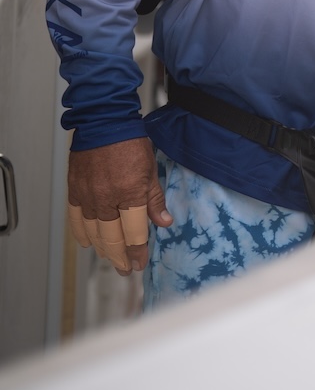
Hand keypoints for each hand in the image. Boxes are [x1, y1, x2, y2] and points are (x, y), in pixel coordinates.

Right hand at [67, 137, 172, 275]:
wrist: (104, 121)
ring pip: (94, 234)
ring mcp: (88, 197)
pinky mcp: (74, 191)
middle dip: (121, 258)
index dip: (138, 251)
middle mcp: (107, 199)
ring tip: (112, 259)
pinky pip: (76, 220)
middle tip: (127, 268)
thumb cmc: (130, 141)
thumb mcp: (150, 168)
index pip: (134, 233)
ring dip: (103, 250)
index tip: (141, 262)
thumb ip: (155, 199)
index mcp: (130, 193)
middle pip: (112, 239)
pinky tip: (87, 243)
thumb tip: (164, 222)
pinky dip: (81, 234)